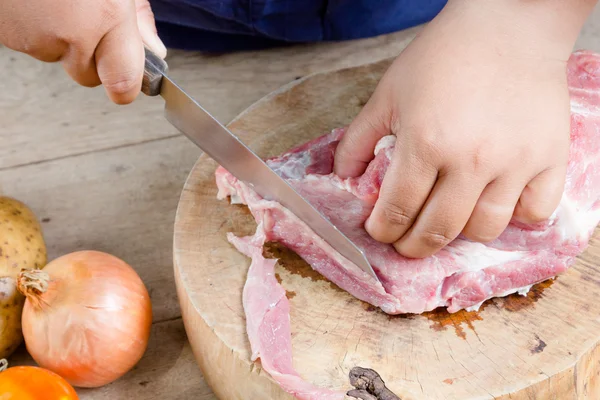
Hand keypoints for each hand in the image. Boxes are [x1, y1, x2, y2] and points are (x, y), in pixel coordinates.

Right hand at [0, 0, 165, 103]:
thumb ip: (138, 16)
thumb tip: (155, 50)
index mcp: (103, 15)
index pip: (123, 85)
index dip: (127, 86)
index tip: (129, 83)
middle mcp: (68, 33)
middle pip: (87, 74)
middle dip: (92, 54)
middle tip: (88, 16)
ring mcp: (33, 36)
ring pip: (57, 55)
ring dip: (62, 36)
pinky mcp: (6, 33)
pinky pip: (31, 41)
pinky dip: (37, 25)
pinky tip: (39, 0)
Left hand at [334, 0, 592, 257]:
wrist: (507, 25)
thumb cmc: (442, 57)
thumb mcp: (388, 93)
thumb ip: (359, 139)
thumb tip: (343, 178)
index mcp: (425, 142)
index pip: (398, 209)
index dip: (384, 229)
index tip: (380, 232)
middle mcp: (471, 160)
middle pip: (438, 230)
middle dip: (414, 246)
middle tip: (407, 243)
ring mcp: (515, 162)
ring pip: (485, 229)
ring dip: (460, 233)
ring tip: (449, 218)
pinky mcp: (550, 158)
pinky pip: (535, 212)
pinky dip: (515, 218)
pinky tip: (498, 204)